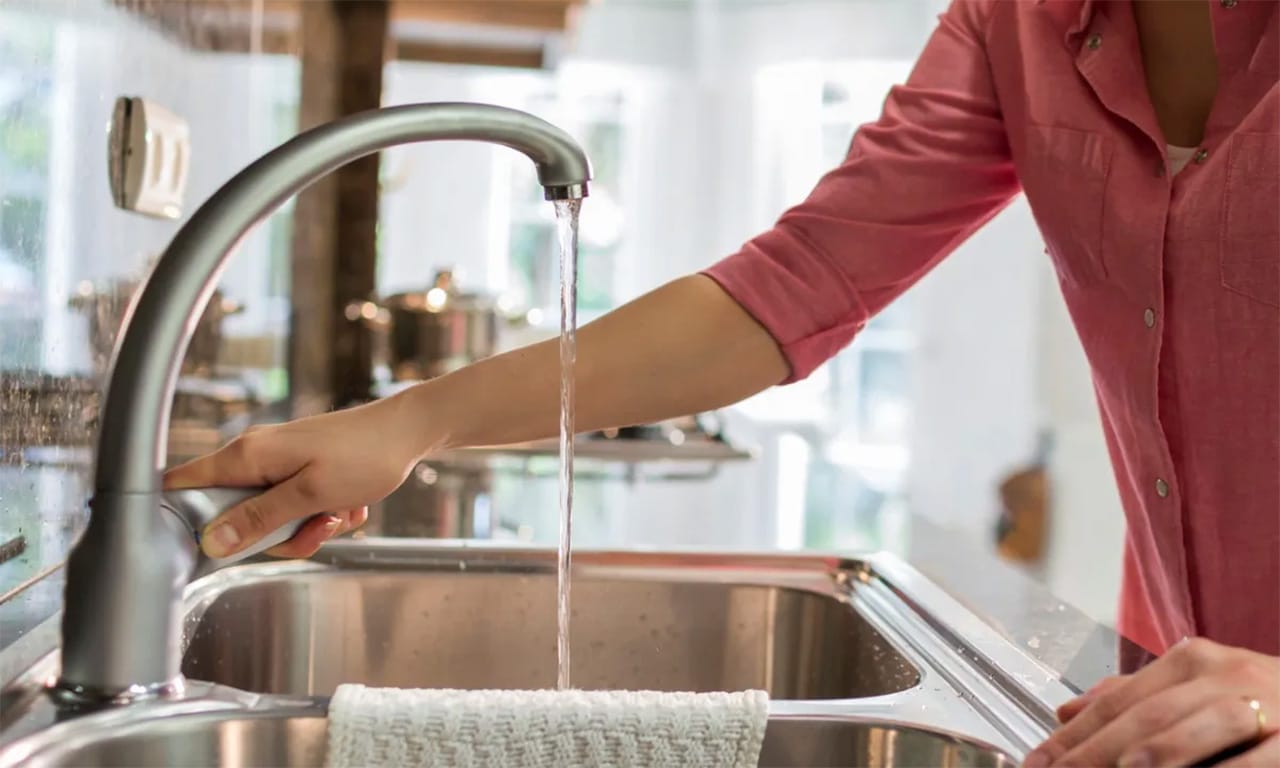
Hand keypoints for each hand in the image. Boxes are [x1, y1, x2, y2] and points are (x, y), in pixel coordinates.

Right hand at [164, 393, 430, 558]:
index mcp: (247, 455)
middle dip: (277, 534)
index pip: (182, 483)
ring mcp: (279, 462)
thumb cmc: (365, 455)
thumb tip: (212, 541)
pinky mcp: (300, 470)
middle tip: (315, 528)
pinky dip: (323, 513)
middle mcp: (256, 456)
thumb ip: (260, 519)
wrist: (408, 432)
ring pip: (272, 518)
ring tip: (340, 513)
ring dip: (308, 526)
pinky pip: (297, 508)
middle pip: (235, 515)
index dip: (177, 517)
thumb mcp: (310, 495)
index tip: (191, 546)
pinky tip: (349, 505)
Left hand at [1024, 637, 1278, 767]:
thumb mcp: (1197, 690)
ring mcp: (1266, 706)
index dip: (1074, 736)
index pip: (1118, 702)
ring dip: (1157, 754)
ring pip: (1198, 728)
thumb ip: (1134, 699)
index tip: (1037, 764)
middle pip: (1147, 717)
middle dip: (1096, 753)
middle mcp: (1224, 676)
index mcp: (1191, 662)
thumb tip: (1067, 713)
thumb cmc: (1260, 702)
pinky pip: (1254, 760)